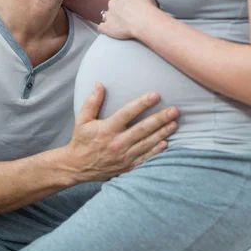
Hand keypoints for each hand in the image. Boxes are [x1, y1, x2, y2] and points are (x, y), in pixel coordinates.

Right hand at [63, 84, 177, 182]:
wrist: (76, 167)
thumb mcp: (82, 120)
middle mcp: (117, 143)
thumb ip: (92, 102)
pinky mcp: (127, 167)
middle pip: (142, 129)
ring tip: (175, 123)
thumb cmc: (81, 140)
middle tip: (174, 110)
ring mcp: (123, 156)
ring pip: (147, 143)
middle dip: (160, 119)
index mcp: (107, 129)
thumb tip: (99, 83)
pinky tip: (166, 143)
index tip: (156, 95)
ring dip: (162, 133)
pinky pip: (144, 159)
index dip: (142, 103)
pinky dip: (156, 151)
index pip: (128, 113)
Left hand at [98, 0, 158, 39]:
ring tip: (119, 26)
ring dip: (111, 20)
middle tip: (127, 18)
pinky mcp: (106, 27)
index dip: (127, 4)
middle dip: (118, 11)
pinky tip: (110, 32)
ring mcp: (108, 15)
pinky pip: (101, 28)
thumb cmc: (147, 8)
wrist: (144, 21)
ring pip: (106, 16)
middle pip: (113, 6)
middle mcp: (113, 3)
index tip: (132, 9)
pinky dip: (105, 30)